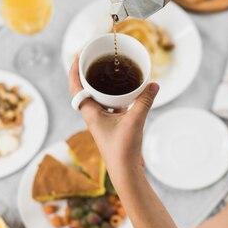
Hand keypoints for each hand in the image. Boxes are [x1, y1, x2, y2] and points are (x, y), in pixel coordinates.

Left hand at [68, 57, 158, 177]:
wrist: (124, 171)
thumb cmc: (123, 150)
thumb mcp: (135, 121)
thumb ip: (144, 101)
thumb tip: (154, 84)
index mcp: (90, 113)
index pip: (75, 88)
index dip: (74, 72)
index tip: (77, 56)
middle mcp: (92, 116)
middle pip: (84, 90)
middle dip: (87, 74)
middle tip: (94, 59)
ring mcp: (101, 121)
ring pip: (96, 98)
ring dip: (100, 85)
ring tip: (108, 70)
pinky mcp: (110, 125)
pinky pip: (108, 105)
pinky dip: (113, 95)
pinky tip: (124, 91)